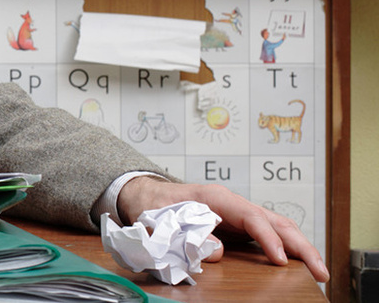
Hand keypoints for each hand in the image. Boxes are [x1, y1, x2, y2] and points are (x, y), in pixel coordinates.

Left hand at [117, 176, 328, 282]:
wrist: (146, 195)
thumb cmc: (154, 206)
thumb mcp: (163, 221)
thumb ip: (188, 235)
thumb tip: (217, 253)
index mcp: (216, 198)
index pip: (252, 217)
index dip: (268, 239)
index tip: (280, 259)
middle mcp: (233, 203)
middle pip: (275, 221)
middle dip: (299, 245)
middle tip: (319, 270)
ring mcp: (238, 214)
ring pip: (277, 227)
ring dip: (300, 248)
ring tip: (319, 271)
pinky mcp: (239, 226)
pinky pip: (268, 235)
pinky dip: (287, 248)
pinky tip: (299, 264)